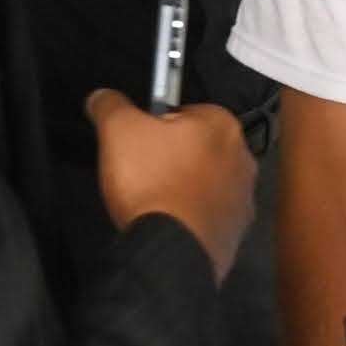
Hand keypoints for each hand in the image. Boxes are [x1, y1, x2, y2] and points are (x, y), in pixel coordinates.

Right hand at [88, 89, 254, 275]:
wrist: (173, 248)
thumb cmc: (151, 179)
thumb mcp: (118, 130)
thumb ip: (111, 106)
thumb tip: (101, 97)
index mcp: (223, 124)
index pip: (186, 112)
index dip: (158, 126)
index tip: (140, 144)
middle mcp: (243, 157)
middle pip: (199, 147)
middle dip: (174, 156)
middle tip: (143, 172)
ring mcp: (244, 197)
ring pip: (206, 182)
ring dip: (185, 186)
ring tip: (155, 200)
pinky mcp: (237, 231)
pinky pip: (209, 214)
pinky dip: (192, 215)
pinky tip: (170, 222)